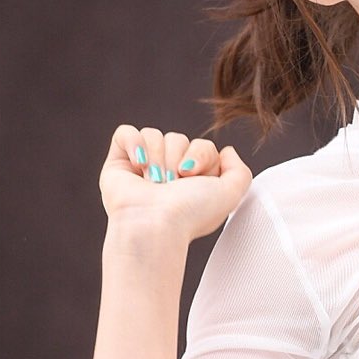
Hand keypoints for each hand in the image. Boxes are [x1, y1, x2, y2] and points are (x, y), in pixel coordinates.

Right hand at [99, 124, 252, 242]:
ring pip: (154, 135)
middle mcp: (167, 171)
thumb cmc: (190, 214)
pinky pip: (126, 132)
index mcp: (191, 179)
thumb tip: (227, 150)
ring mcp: (141, 166)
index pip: (202, 145)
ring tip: (154, 183)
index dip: (201, 156)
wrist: (156, 225)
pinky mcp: (118, 162)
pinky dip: (133, 144)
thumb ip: (240, 172)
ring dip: (158, 159)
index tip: (193, 180)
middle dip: (177, 159)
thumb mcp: (230, 194)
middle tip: (171, 185)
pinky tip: (138, 165)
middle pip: (178, 138)